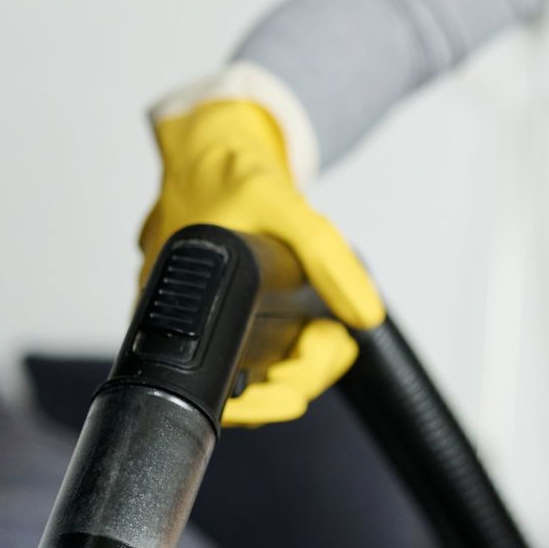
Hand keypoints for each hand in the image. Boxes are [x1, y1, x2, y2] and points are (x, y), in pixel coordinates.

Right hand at [140, 72, 382, 425]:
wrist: (212, 144)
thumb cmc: (234, 175)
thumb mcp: (287, 207)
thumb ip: (327, 258)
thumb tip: (365, 314)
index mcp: (186, 300)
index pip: (216, 388)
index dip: (262, 403)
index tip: (294, 398)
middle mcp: (184, 317)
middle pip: (243, 389)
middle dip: (297, 375)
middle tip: (329, 346)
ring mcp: (202, 318)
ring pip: (253, 374)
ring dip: (299, 362)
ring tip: (327, 335)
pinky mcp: (221, 314)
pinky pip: (256, 353)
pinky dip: (290, 348)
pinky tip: (313, 331)